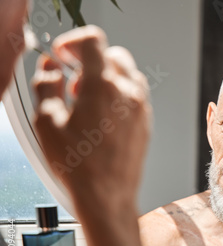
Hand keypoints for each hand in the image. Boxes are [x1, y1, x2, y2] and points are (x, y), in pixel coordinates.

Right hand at [31, 25, 150, 218]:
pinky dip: (119, 95)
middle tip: (73, 82)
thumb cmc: (80, 167)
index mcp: (103, 87)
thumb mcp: (47, 122)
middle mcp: (128, 94)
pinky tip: (102, 116)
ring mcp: (141, 109)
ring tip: (87, 100)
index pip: (94, 41)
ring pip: (128, 75)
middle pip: (113, 55)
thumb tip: (51, 69)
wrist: (107, 196)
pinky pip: (135, 96)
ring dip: (107, 78)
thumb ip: (46, 85)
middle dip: (91, 61)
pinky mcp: (145, 123)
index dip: (74, 42)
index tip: (63, 55)